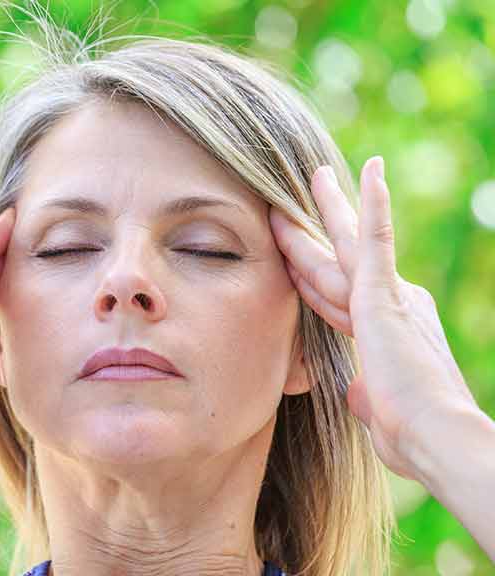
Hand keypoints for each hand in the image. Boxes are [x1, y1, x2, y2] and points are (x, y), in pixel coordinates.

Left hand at [269, 157, 477, 480]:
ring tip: (311, 176)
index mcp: (385, 331)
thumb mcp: (377, 410)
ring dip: (323, 211)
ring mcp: (389, 297)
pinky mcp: (386, 296)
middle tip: (298, 199)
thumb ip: (362, 393)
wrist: (435, 439)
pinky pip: (375, 241)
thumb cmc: (412, 438)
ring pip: (341, 247)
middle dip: (313, 230)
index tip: (292, 260)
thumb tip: (353, 391)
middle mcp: (392, 304)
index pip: (335, 296)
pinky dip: (373, 205)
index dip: (309, 277)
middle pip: (338, 259)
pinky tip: (371, 168)